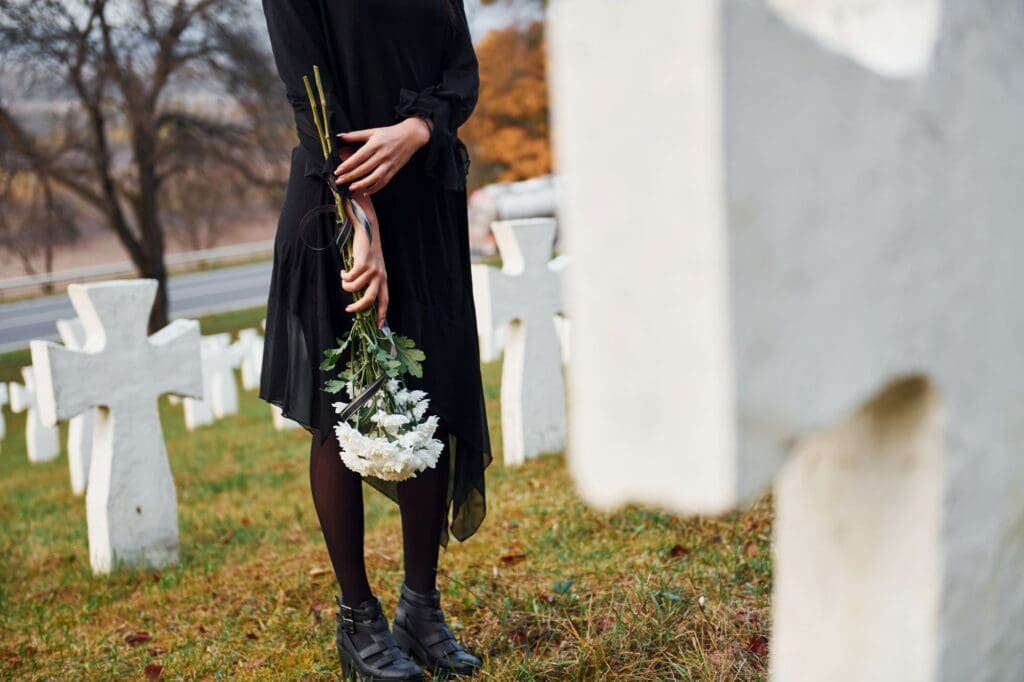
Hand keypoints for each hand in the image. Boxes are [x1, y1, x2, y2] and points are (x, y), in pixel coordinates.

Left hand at [334, 117, 431, 194]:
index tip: (338, 171)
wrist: (411, 136)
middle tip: (339, 181)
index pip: (358, 157)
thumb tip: (339, 136)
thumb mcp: (372, 131)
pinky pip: (383, 182)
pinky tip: (366, 191)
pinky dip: (375, 188)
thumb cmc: (390, 133)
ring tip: (351, 188)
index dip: (347, 165)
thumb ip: (355, 135)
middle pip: (364, 169)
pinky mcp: (394, 170)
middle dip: (350, 176)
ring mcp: (389, 164)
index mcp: (375, 144)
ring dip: (362, 184)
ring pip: (374, 178)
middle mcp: (382, 155)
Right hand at [340, 194, 388, 327]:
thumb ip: (368, 282)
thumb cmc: (368, 252)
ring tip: (344, 279)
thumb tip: (358, 298)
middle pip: (370, 299)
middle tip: (349, 310)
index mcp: (384, 279)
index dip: (382, 314)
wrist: (369, 232)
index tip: (378, 326)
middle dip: (358, 307)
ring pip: (355, 288)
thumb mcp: (372, 269)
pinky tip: (344, 271)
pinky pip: (350, 277)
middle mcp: (380, 276)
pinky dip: (344, 276)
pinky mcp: (364, 264)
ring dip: (346, 286)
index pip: (385, 300)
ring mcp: (373, 270)